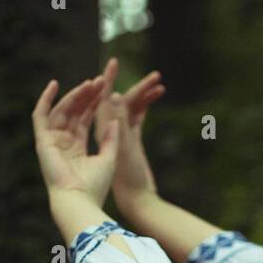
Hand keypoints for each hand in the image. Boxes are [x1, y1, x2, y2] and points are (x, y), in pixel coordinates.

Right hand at [32, 76, 118, 205]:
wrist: (80, 200)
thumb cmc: (95, 186)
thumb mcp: (109, 158)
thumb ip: (110, 138)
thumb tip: (114, 119)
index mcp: (77, 150)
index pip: (83, 120)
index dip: (93, 104)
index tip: (104, 89)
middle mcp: (62, 144)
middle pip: (73, 113)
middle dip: (85, 96)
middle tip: (98, 81)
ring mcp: (51, 142)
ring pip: (61, 111)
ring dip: (74, 96)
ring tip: (88, 83)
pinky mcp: (42, 141)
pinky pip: (40, 116)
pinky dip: (45, 100)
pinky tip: (54, 84)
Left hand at [95, 57, 164, 217]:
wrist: (136, 200)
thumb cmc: (127, 180)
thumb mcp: (121, 150)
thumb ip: (116, 123)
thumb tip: (113, 96)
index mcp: (102, 130)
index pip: (103, 98)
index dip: (107, 79)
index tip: (114, 62)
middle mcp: (109, 129)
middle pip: (120, 99)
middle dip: (137, 86)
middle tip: (155, 74)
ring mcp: (121, 135)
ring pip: (131, 106)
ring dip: (144, 94)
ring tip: (160, 83)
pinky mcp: (132, 141)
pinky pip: (137, 117)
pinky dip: (146, 105)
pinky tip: (156, 96)